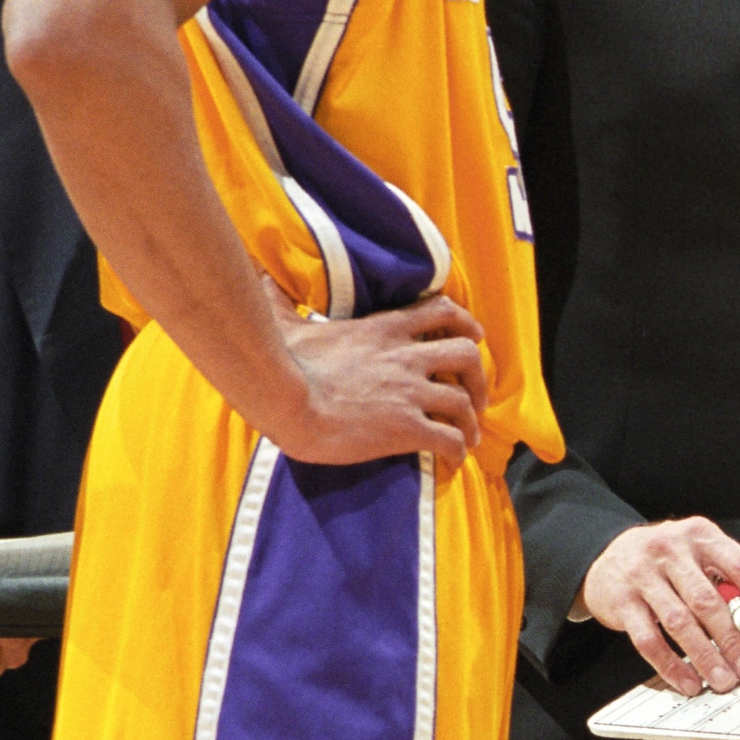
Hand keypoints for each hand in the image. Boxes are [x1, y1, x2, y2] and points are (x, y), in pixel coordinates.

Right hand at [269, 286, 488, 468]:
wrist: (286, 402)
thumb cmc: (283, 363)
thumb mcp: (288, 325)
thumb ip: (282, 303)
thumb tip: (260, 278)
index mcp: (384, 330)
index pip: (441, 311)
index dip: (465, 323)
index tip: (475, 335)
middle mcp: (406, 357)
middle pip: (466, 355)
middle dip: (479, 378)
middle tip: (476, 398)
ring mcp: (409, 393)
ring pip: (464, 402)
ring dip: (472, 422)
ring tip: (470, 437)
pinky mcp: (407, 428)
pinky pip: (450, 440)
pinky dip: (459, 451)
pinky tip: (453, 460)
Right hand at [581, 518, 739, 696]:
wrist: (606, 556)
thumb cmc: (664, 561)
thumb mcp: (696, 554)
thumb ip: (724, 580)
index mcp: (700, 534)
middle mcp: (670, 549)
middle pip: (708, 600)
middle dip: (732, 639)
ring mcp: (642, 574)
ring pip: (679, 622)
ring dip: (705, 656)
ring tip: (723, 680)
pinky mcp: (621, 601)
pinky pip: (648, 639)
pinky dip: (670, 665)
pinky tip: (688, 682)